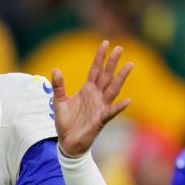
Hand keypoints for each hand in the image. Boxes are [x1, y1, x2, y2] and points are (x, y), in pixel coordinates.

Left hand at [52, 41, 132, 156]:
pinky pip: (111, 112)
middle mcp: (96, 96)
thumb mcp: (59, 101)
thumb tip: (55, 69)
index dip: (100, 57)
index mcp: (87, 90)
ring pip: (113, 89)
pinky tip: (127, 100)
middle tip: (120, 47)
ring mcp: (100, 107)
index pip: (95, 70)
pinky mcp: (100, 120)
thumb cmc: (66, 122)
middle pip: (106, 75)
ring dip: (121, 78)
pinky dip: (119, 107)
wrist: (67, 142)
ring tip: (129, 65)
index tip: (105, 43)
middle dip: (112, 62)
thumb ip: (59, 86)